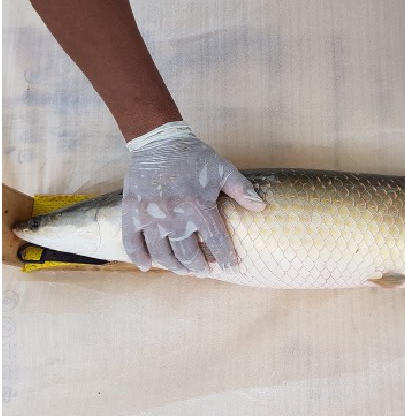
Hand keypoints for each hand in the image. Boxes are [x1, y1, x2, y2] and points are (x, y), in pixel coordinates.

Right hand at [122, 121, 264, 274]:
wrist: (160, 143)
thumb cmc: (195, 157)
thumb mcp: (223, 170)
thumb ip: (242, 190)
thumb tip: (261, 208)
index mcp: (199, 205)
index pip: (215, 239)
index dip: (224, 256)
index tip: (231, 267)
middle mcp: (174, 216)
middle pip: (187, 252)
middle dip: (198, 266)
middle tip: (204, 271)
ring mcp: (151, 217)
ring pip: (162, 253)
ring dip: (173, 266)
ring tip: (183, 270)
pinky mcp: (132, 214)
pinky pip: (133, 243)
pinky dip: (140, 258)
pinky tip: (147, 266)